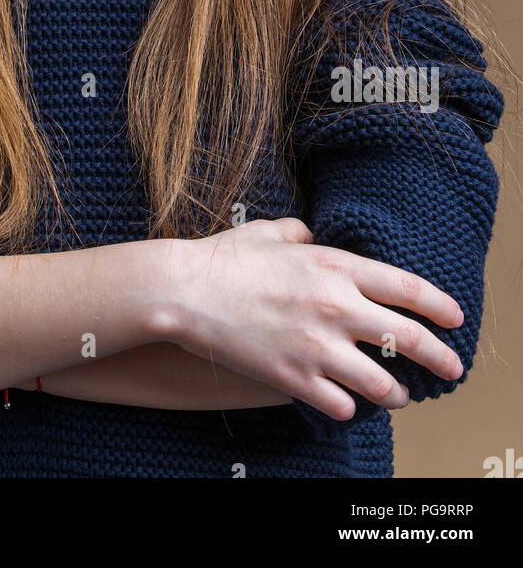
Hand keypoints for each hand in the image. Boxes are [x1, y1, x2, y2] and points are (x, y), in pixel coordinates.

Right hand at [163, 217, 464, 421]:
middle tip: (453, 367)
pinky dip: (348, 407)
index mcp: (333, 266)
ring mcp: (316, 346)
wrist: (184, 291)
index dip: (438, 304)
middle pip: (407, 338)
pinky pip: (340, 405)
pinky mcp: (293, 377)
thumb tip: (310, 235)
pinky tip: (346, 403)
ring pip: (381, 383)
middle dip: (439, 356)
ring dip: (396, 392)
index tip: (455, 317)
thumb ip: (299, 233)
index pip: (405, 287)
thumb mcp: (270, 232)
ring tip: (399, 394)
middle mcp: (334, 306)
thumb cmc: (224, 258)